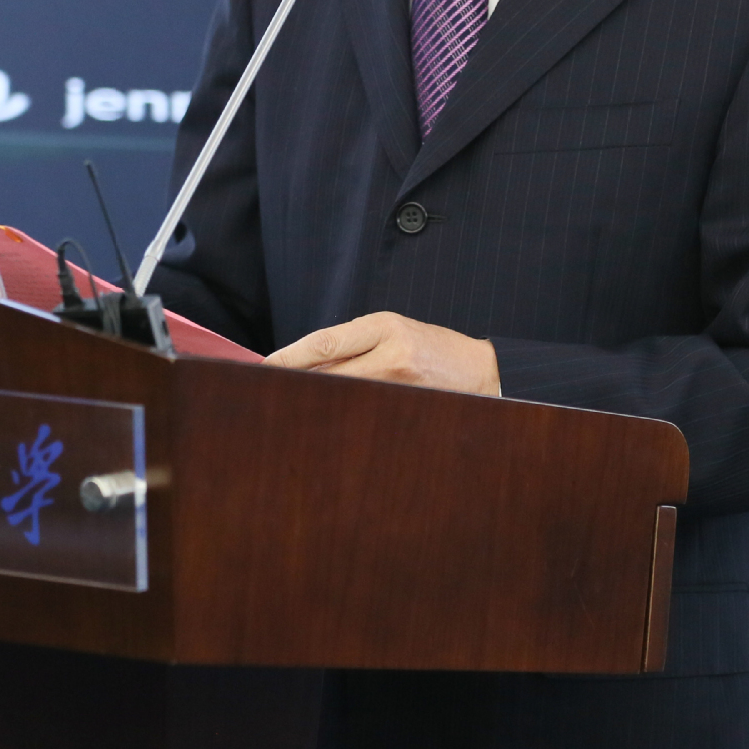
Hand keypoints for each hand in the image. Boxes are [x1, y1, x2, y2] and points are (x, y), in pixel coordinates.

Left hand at [266, 312, 501, 395]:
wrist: (484, 373)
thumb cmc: (434, 349)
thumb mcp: (397, 331)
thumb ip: (356, 344)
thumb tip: (307, 365)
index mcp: (384, 326)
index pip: (325, 341)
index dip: (290, 357)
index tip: (264, 367)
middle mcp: (391, 353)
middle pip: (328, 372)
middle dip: (298, 383)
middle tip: (268, 393)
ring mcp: (400, 384)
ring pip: (343, 395)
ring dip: (317, 402)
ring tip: (294, 408)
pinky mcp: (407, 409)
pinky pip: (363, 413)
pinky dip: (344, 415)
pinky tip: (330, 422)